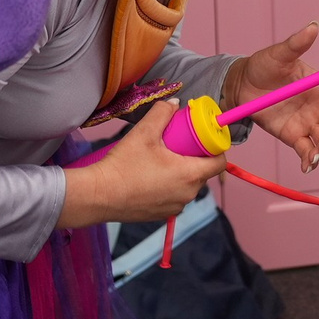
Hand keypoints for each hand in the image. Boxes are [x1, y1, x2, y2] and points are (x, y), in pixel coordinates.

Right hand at [58, 98, 226, 227]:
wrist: (99, 195)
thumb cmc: (123, 165)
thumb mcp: (144, 132)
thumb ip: (162, 113)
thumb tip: (175, 103)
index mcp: (190, 175)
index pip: (220, 162)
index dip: (215, 148)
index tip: (203, 138)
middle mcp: (188, 195)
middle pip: (203, 172)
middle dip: (195, 157)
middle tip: (178, 144)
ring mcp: (175, 207)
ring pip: (188, 185)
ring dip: (182, 172)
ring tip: (163, 159)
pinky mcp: (162, 215)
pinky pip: (175, 196)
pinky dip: (170, 185)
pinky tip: (152, 175)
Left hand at [227, 23, 318, 173]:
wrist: (242, 86)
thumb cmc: (262, 66)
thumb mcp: (278, 54)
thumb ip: (296, 44)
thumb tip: (313, 26)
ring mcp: (308, 124)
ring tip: (313, 156)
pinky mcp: (294, 137)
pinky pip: (308, 151)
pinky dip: (310, 161)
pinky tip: (306, 166)